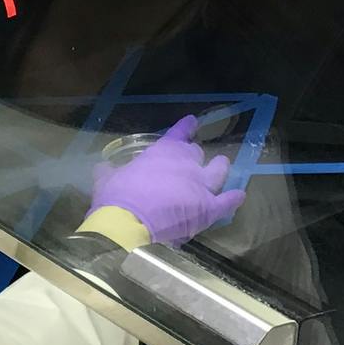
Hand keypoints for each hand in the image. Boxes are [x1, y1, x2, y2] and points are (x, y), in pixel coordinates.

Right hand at [89, 116, 247, 245]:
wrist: (128, 222)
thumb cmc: (115, 197)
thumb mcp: (107, 178)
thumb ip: (109, 171)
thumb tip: (104, 168)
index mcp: (163, 152)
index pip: (179, 134)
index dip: (186, 128)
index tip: (192, 122)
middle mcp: (186, 163)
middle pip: (196, 155)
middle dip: (195, 157)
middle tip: (193, 161)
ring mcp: (200, 185)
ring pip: (217, 172)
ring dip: (219, 168)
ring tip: (222, 164)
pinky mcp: (207, 208)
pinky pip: (226, 202)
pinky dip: (234, 198)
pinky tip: (240, 196)